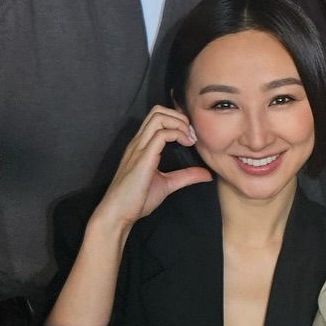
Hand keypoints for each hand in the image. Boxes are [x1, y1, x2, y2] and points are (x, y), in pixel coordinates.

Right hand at [91, 106, 210, 232]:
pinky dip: (177, 133)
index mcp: (142, 146)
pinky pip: (161, 134)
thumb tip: (207, 174)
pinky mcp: (143, 158)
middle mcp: (138, 142)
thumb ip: (186, 176)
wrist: (118, 214)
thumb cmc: (136, 200)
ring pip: (158, 117)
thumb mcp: (167, 184)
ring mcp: (139, 148)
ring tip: (190, 138)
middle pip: (157, 111)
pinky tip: (186, 144)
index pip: (157, 117)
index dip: (177, 119)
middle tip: (192, 134)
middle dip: (179, 116)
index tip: (191, 135)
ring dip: (179, 123)